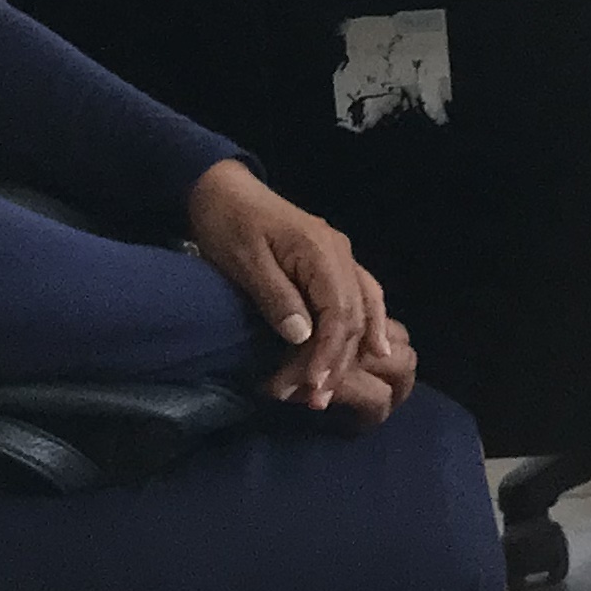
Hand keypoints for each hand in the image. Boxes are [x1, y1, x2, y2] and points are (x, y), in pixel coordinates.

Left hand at [187, 159, 415, 416]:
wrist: (223, 189)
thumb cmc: (228, 223)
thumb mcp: (243, 261)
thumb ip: (275, 297)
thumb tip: (301, 337)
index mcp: (321, 251)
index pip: (339, 313)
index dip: (328, 354)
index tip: (310, 387)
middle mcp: (340, 254)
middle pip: (354, 317)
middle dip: (335, 362)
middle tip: (311, 400)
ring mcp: (341, 256)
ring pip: (364, 309)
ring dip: (350, 352)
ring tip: (329, 388)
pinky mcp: (332, 263)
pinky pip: (361, 298)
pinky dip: (365, 327)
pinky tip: (368, 352)